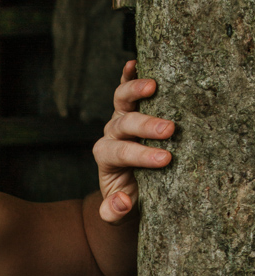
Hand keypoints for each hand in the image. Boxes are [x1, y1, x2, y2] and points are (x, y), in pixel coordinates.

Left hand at [92, 59, 174, 223]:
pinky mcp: (129, 108)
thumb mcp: (117, 213)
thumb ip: (114, 211)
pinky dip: (128, 75)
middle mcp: (111, 135)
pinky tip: (134, 62)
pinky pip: (125, 89)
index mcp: (106, 158)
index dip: (141, 155)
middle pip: (124, 125)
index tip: (165, 160)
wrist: (126, 188)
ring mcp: (119, 119)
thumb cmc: (127, 198)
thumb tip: (122, 202)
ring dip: (135, 91)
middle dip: (146, 127)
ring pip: (122, 101)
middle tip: (170, 130)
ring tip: (154, 86)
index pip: (121, 153)